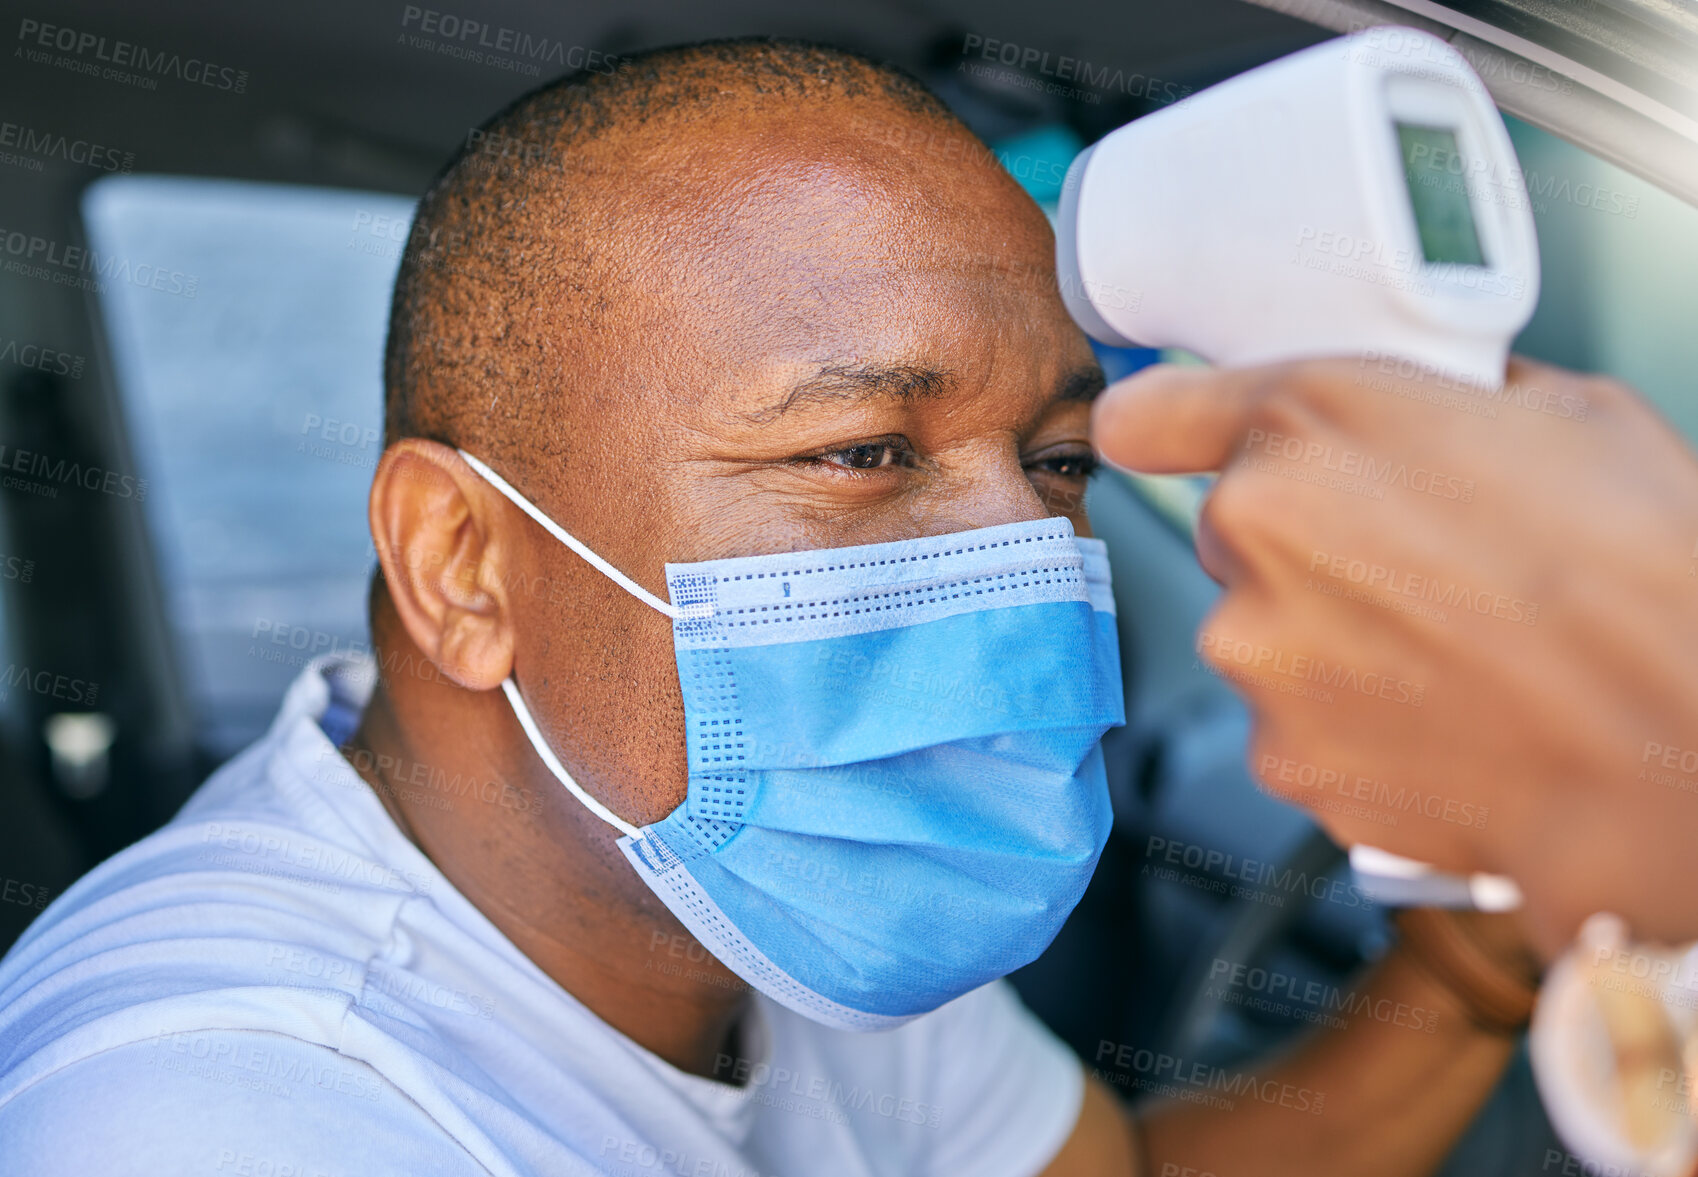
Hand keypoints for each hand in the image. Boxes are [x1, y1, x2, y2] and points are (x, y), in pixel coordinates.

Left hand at [1093, 355, 1697, 955]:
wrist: (1671, 749)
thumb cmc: (1638, 578)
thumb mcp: (1566, 415)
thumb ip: (1454, 400)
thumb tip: (1439, 404)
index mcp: (1306, 424)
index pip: (1148, 416)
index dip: (1163, 428)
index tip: (1167, 439)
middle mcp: (1253, 536)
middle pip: (1233, 532)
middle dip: (1301, 540)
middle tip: (1408, 562)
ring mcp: (1256, 656)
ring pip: (1261, 632)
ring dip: (1325, 638)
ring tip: (1443, 651)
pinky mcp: (1280, 755)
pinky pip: (1293, 722)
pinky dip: (1344, 722)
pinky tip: (1435, 716)